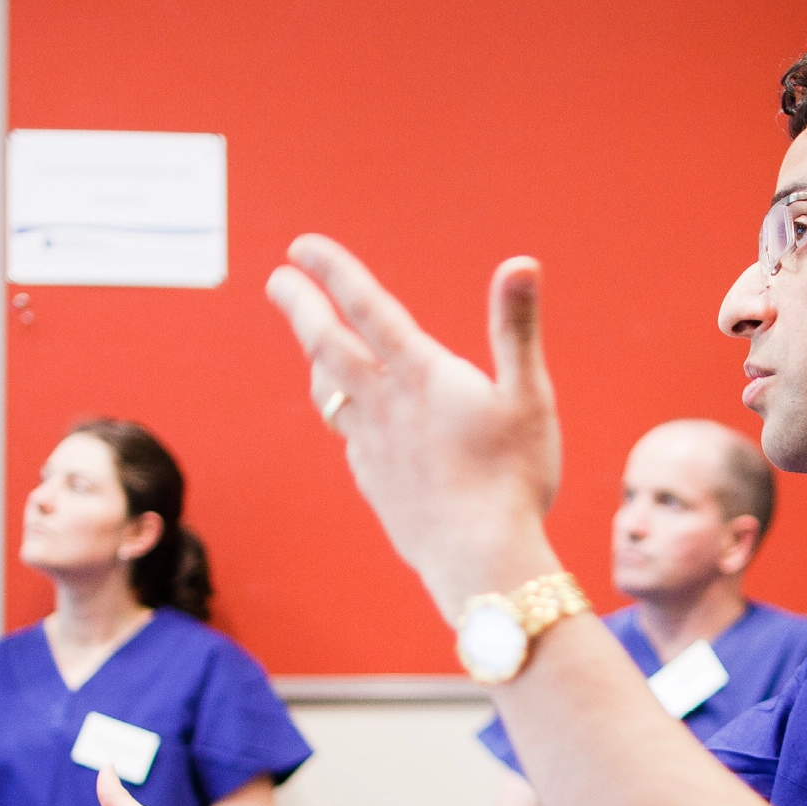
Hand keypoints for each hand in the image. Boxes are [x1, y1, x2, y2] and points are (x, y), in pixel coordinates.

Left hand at [265, 236, 563, 615]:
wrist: (480, 558)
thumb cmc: (513, 477)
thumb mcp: (530, 396)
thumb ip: (517, 328)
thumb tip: (521, 264)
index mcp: (421, 376)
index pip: (368, 308)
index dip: (334, 271)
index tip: (302, 247)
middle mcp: (386, 406)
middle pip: (328, 347)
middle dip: (301, 308)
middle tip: (276, 281)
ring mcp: (374, 448)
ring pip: (330, 394)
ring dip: (317, 362)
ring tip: (313, 346)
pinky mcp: (375, 485)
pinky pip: (351, 442)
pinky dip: (348, 420)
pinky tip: (357, 426)